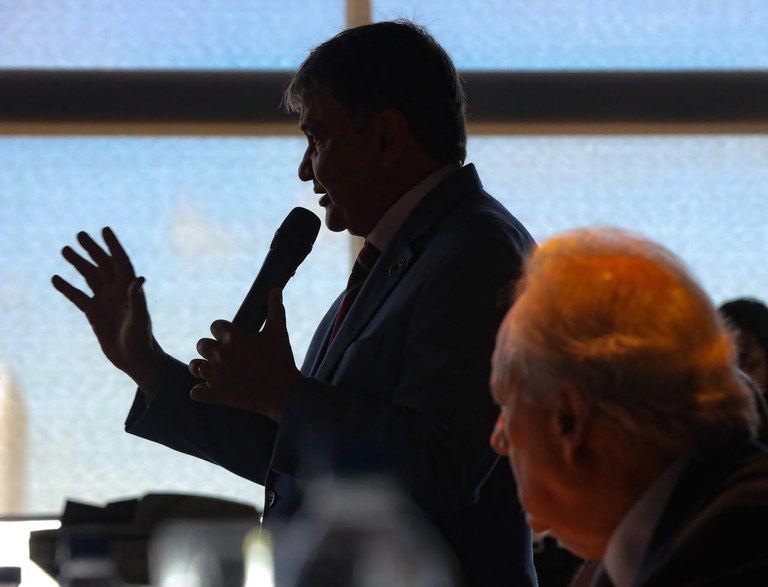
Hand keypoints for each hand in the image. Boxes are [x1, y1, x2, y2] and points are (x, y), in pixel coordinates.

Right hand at [52, 227, 165, 390]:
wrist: (134, 359)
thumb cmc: (141, 340)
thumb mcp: (140, 319)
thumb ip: (138, 299)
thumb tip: (139, 278)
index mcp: (130, 289)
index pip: (121, 262)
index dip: (114, 246)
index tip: (105, 230)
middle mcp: (117, 292)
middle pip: (103, 265)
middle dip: (92, 249)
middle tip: (79, 234)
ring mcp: (105, 301)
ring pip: (90, 277)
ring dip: (78, 263)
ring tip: (64, 249)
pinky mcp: (94, 314)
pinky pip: (78, 297)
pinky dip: (67, 288)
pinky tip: (55, 279)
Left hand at [189, 288, 303, 420]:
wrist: (284, 392)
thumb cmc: (281, 359)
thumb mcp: (279, 331)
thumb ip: (275, 308)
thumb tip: (275, 288)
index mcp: (232, 338)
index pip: (215, 326)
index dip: (224, 331)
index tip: (234, 338)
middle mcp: (220, 355)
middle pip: (202, 344)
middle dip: (213, 348)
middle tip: (227, 355)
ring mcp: (215, 376)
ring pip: (195, 366)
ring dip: (203, 367)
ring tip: (217, 370)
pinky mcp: (215, 395)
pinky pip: (195, 392)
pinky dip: (202, 391)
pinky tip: (213, 389)